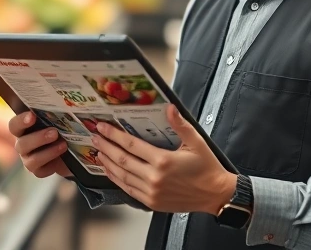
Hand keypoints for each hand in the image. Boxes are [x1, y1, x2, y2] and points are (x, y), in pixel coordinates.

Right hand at [9, 112, 72, 177]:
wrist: (73, 148)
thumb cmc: (61, 128)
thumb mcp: (59, 120)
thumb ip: (56, 113)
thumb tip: (66, 99)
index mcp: (23, 129)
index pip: (14, 125)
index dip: (21, 121)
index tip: (32, 115)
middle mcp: (23, 144)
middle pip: (22, 144)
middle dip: (38, 138)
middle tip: (54, 132)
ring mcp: (29, 159)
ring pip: (31, 160)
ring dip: (48, 152)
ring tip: (63, 144)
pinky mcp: (38, 171)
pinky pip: (41, 170)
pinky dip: (52, 163)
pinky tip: (63, 158)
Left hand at [92, 104, 235, 214]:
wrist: (215, 194)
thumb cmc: (206, 167)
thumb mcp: (196, 141)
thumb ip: (180, 124)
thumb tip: (169, 108)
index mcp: (163, 161)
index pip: (131, 145)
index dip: (114, 135)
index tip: (103, 128)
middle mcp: (154, 178)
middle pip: (122, 160)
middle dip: (106, 147)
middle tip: (95, 137)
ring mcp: (151, 192)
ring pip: (122, 176)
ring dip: (108, 163)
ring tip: (98, 152)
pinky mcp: (152, 202)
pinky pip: (128, 190)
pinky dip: (117, 179)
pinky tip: (111, 171)